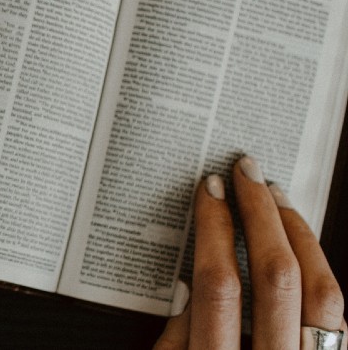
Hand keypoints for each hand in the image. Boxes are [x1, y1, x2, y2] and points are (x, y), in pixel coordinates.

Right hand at [154, 155, 345, 348]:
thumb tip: (188, 280)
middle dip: (260, 214)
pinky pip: (337, 315)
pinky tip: (301, 248)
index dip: (214, 229)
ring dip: (299, 234)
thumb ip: (176, 337)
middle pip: (277, 276)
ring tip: (278, 200)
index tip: (211, 192)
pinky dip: (320, 271)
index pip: (219, 284)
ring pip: (322, 292)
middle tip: (247, 176)